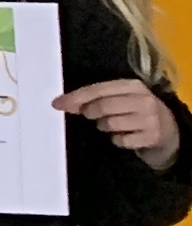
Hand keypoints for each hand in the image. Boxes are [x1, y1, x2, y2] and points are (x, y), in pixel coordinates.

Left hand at [65, 78, 184, 170]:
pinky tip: (124, 136)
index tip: (57, 104)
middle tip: (89, 116)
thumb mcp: (122, 99)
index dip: (76, 97)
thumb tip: (65, 103)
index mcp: (132, 85)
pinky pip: (121, 140)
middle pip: (103, 106)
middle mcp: (143, 99)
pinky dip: (117, 140)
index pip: (98, 89)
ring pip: (110, 124)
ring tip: (112, 125)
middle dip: (90, 113)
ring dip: (104, 127)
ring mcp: (149, 118)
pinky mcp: (151, 136)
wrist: (168, 131)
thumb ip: (97, 98)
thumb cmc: (136, 112)